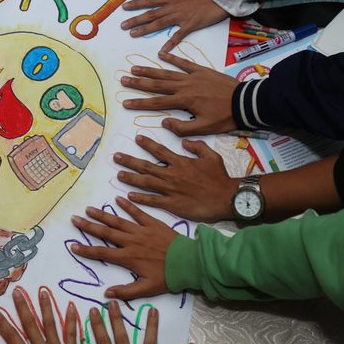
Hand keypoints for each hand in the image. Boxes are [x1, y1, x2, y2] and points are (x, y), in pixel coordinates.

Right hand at [0, 287, 82, 343]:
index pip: (11, 336)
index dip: (2, 322)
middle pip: (30, 324)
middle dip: (23, 307)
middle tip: (18, 292)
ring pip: (50, 325)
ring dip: (46, 307)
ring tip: (43, 292)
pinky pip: (71, 335)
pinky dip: (71, 321)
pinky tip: (70, 307)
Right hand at [71, 197, 174, 300]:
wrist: (190, 262)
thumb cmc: (169, 277)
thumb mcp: (148, 288)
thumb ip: (126, 291)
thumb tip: (106, 294)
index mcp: (129, 257)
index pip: (102, 253)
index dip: (86, 250)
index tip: (73, 246)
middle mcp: (132, 242)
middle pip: (106, 233)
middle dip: (89, 226)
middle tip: (74, 219)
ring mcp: (142, 231)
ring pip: (118, 221)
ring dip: (103, 215)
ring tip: (89, 209)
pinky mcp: (153, 223)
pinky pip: (138, 213)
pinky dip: (128, 205)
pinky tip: (118, 199)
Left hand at [114, 136, 235, 221]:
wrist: (226, 197)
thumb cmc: (220, 177)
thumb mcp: (211, 156)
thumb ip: (197, 146)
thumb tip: (185, 141)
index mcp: (181, 162)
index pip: (160, 151)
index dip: (147, 144)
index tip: (137, 139)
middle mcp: (172, 175)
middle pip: (146, 166)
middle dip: (130, 161)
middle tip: (116, 157)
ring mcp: (171, 190)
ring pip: (146, 183)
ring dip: (131, 178)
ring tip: (119, 174)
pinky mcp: (172, 204)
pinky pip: (153, 201)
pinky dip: (140, 198)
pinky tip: (128, 196)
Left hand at [121, 0, 227, 51]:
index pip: (150, 0)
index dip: (136, 4)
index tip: (124, 7)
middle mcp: (173, 6)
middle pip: (150, 14)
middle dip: (135, 19)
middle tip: (122, 25)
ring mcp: (181, 16)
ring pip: (159, 23)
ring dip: (145, 29)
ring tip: (133, 34)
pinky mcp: (191, 24)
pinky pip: (178, 35)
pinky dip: (170, 43)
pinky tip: (162, 51)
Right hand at [121, 52, 237, 136]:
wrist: (245, 102)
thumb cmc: (225, 117)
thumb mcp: (204, 128)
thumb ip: (183, 128)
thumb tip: (164, 123)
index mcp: (185, 101)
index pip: (157, 103)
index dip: (140, 103)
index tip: (126, 103)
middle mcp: (185, 86)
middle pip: (157, 84)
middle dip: (139, 83)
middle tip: (123, 80)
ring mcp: (193, 76)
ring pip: (167, 72)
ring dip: (150, 70)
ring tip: (135, 68)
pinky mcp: (202, 70)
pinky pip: (184, 62)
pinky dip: (172, 58)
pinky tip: (161, 54)